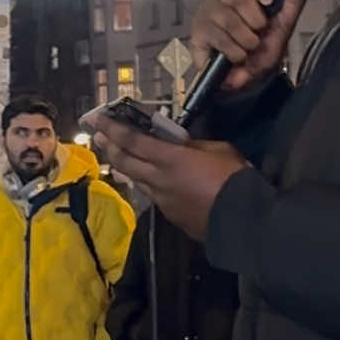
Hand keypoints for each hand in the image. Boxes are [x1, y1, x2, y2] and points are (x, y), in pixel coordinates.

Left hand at [85, 114, 246, 240]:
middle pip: (124, 162)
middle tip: (99, 136)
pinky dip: (144, 183)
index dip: (112, 128)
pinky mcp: (170, 216)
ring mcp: (162, 200)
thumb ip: (194, 146)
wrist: (243, 220)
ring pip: (135, 180)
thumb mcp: (218, 150)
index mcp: (170, 159)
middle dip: (109, 146)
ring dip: (124, 166)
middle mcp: (158, 180)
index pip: (133, 140)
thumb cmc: (234, 178)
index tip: (96, 119)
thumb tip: (181, 145)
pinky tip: (148, 179)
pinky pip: (151, 195)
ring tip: (119, 156)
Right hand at [190, 0, 305, 92]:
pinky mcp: (198, 33)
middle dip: (255, 18)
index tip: (268, 0)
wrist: (251, 79)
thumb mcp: (284, 25)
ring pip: (226, 18)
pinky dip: (233, 51)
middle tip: (260, 31)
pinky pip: (216, 37)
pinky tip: (237, 57)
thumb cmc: (264, 46)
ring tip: (250, 48)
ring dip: (245, 38)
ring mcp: (207, 12)